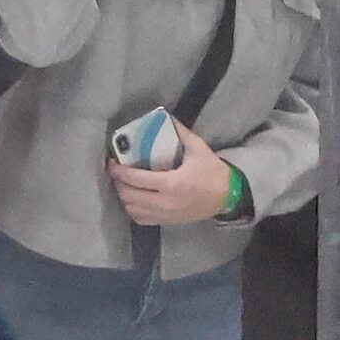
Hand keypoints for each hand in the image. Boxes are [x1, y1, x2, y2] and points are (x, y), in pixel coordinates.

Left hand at [107, 122, 231, 225]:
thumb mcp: (197, 148)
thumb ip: (179, 132)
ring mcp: (165, 215)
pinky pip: (141, 219)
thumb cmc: (212, 171)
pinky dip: (132, 209)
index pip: (136, 179)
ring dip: (123, 196)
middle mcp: (165, 202)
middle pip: (129, 195)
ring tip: (123, 183)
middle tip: (116, 172)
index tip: (111, 163)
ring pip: (132, 209)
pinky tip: (133, 198)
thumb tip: (161, 117)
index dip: (119, 171)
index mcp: (172, 184)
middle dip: (118, 183)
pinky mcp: (167, 222)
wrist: (227, 196)